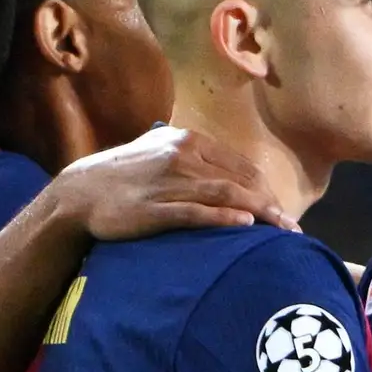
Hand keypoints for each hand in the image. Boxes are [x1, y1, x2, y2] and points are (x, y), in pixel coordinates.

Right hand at [54, 124, 289, 239]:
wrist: (80, 193)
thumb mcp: (159, 151)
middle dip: (270, 204)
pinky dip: (223, 218)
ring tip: (282, 230)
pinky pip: (195, 213)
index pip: (239, 165)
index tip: (281, 209)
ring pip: (224, 195)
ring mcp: (167, 183)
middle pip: (238, 180)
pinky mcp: (154, 210)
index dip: (265, 188)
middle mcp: (181, 157)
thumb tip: (227, 172)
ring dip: (259, 212)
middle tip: (291, 227)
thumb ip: (192, 156)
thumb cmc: (124, 175)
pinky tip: (245, 226)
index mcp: (187, 141)